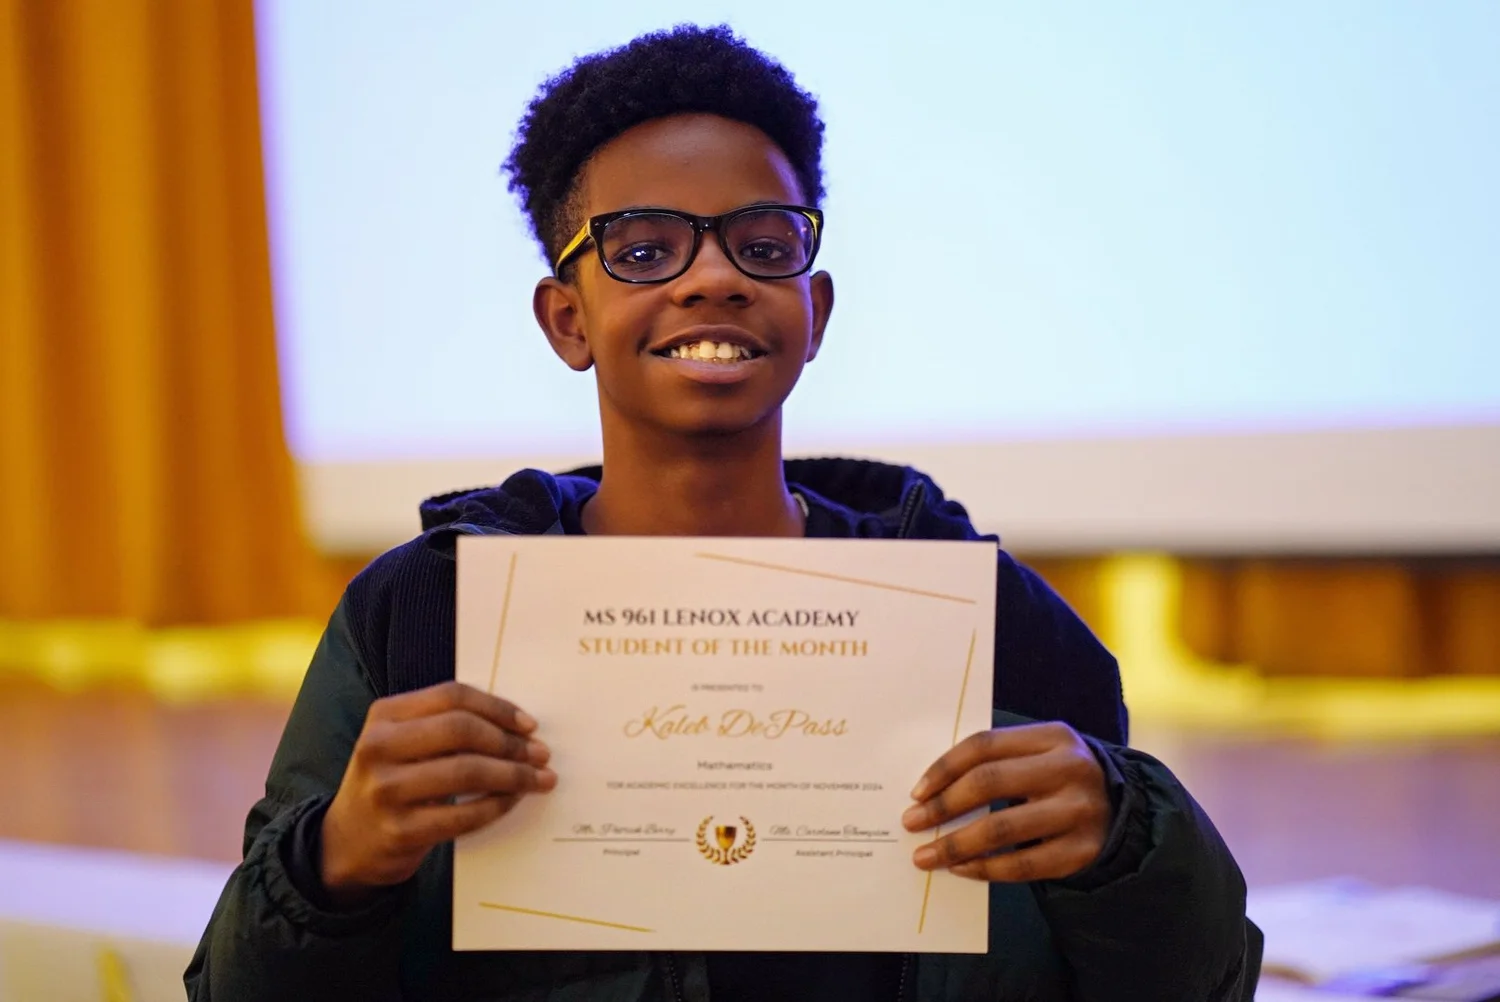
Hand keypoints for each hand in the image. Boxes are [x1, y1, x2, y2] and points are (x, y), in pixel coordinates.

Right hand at [320, 681, 555, 901]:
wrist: (348, 842)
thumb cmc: (392, 783)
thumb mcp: (402, 742)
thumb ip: (445, 725)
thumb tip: (517, 726)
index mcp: (385, 715)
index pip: (452, 697)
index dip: (497, 707)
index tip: (529, 725)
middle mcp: (379, 747)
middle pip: (461, 730)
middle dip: (509, 742)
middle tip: (540, 754)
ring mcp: (385, 791)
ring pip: (466, 771)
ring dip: (513, 775)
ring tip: (539, 779)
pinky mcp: (399, 831)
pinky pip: (463, 815)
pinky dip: (496, 805)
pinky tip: (512, 801)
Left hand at [902, 721, 1110, 881]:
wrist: (1119, 811)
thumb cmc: (1058, 779)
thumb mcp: (1038, 755)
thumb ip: (996, 762)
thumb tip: (930, 792)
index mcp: (1053, 736)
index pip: (984, 745)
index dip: (944, 768)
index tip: (916, 792)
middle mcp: (1069, 769)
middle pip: (989, 783)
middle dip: (943, 806)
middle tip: (912, 823)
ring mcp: (1079, 811)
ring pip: (1002, 829)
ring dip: (955, 845)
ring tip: (926, 855)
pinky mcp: (1082, 851)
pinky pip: (1022, 864)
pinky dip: (985, 868)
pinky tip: (961, 869)